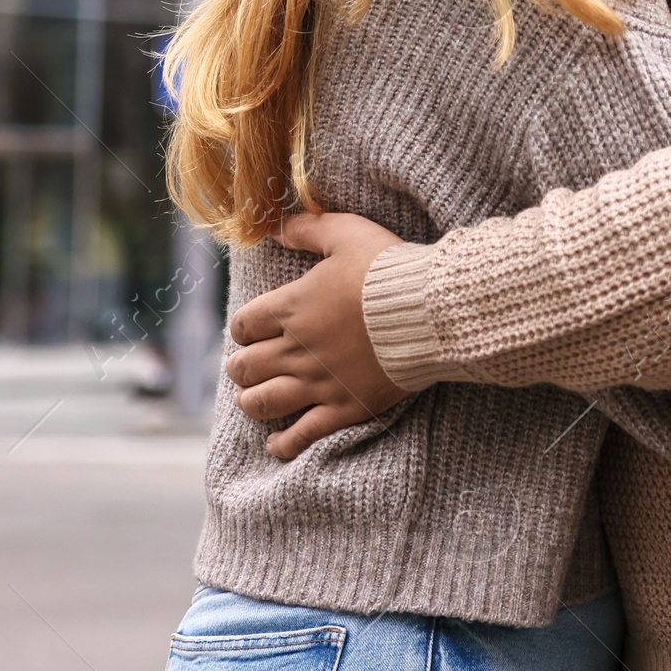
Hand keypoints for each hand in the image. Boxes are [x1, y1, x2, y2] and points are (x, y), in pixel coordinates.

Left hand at [226, 211, 408, 459]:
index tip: (250, 330)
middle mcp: (296, 349)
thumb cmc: (389, 269)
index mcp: (292, 307)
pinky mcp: (344, 407)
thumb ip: (308, 229)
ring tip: (251, 399)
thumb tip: (277, 227)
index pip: (245, 324)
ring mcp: (319, 383)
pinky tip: (275, 443)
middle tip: (246, 366)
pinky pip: (302, 435)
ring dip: (250, 401)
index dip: (243, 328)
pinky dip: (283, 443)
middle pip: (246, 366)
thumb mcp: (347, 234)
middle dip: (241, 366)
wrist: (429, 310)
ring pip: (263, 402)